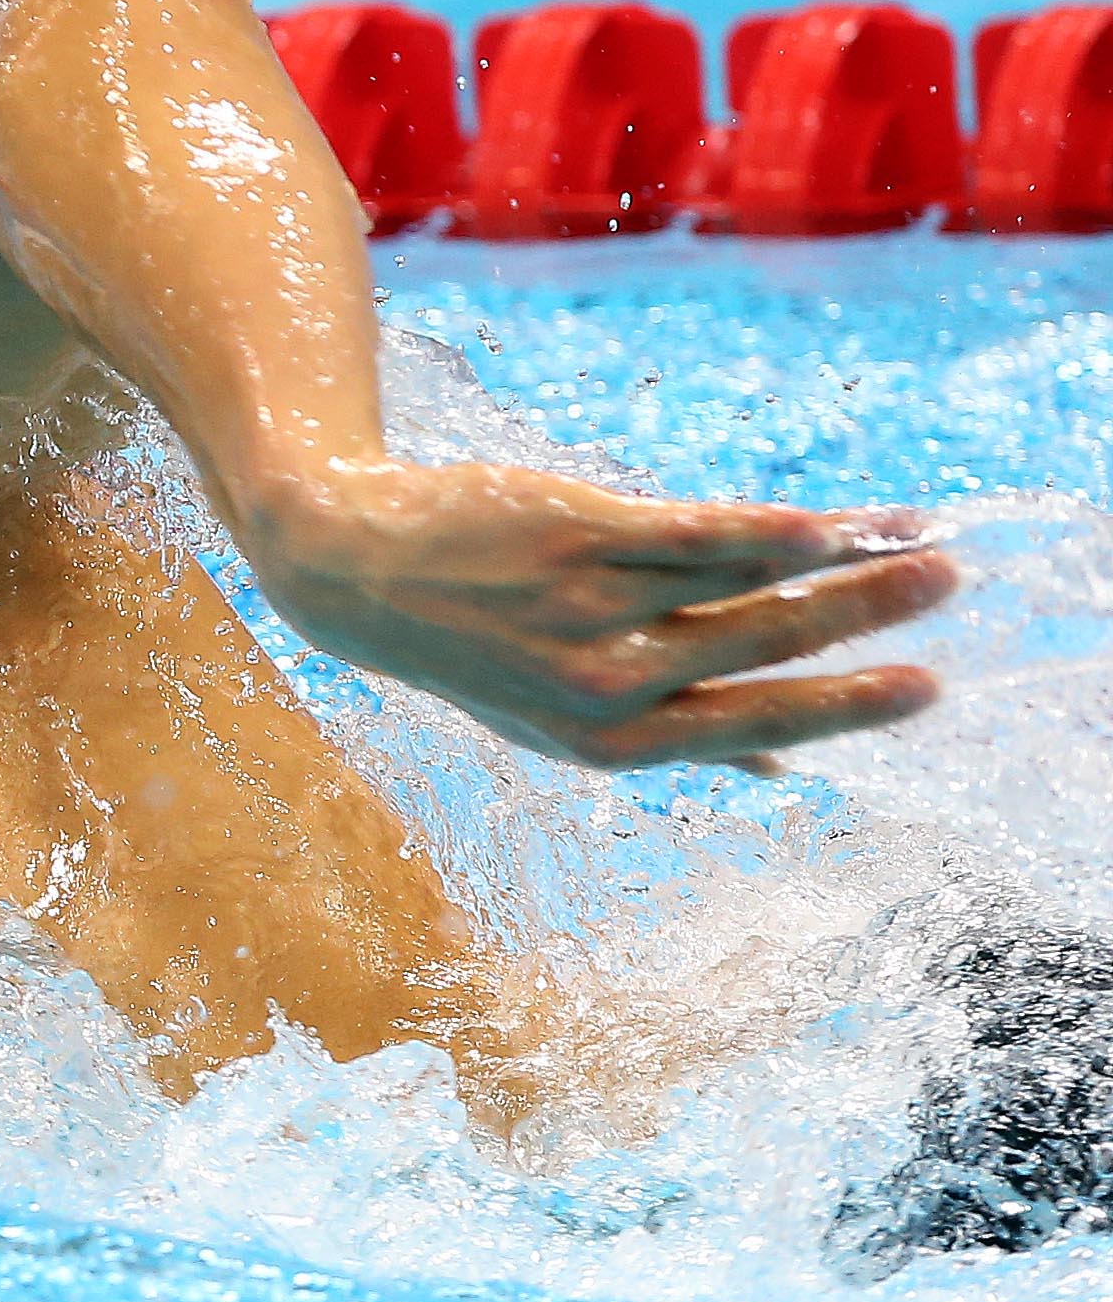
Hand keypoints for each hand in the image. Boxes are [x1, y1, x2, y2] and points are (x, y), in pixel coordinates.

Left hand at [235, 459, 958, 771]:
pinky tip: (831, 520)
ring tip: (920, 537)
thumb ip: (668, 735)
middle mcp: (601, 684)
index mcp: (605, 742)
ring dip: (844, 560)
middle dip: (866, 621)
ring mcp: (588, 608)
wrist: (352, 567)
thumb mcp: (556, 717)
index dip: (841, 710)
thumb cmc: (473, 642)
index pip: (751, 728)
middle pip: (763, 650)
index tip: (924, 690)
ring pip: (744, 584)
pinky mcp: (575, 536)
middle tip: (948, 588)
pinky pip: (697, 534)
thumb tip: (781, 782)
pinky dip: (772, 528)